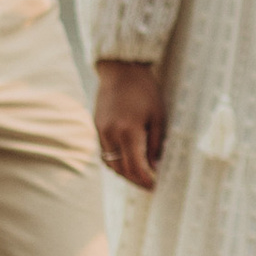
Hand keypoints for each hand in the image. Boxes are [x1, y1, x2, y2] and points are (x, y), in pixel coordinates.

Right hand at [94, 57, 167, 191]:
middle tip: (149, 184)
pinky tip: (127, 160)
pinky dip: (115, 160)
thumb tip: (156, 166)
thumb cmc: (144, 89)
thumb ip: (156, 143)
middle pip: (121, 170)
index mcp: (129, 132)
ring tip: (139, 175)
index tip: (156, 186)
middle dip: (135, 180)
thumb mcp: (158, 116)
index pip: (136, 168)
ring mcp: (101, 131)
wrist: (121, 69)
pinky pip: (104, 152)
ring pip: (110, 163)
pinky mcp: (97, 127)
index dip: (146, 181)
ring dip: (124, 173)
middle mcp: (111, 135)